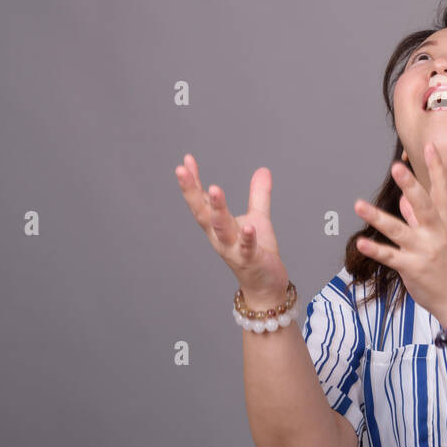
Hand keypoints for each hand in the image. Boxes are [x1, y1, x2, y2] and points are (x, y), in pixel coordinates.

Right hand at [175, 153, 289, 300]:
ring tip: (215, 189)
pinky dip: (247, 238)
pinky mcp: (250, 260)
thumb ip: (258, 195)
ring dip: (217, 209)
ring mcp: (233, 249)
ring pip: (221, 228)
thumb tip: (263, 169)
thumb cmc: (256, 252)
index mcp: (217, 226)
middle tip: (181, 171)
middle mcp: (219, 237)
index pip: (201, 200)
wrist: (265, 285)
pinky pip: (247, 248)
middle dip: (191, 192)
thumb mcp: (257, 218)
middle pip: (201, 212)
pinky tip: (249, 227)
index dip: (192, 181)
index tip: (186, 160)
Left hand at [353, 142, 446, 326]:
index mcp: (444, 224)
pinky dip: (375, 250)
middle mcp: (436, 234)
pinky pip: (390, 257)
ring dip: (378, 217)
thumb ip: (419, 218)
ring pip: (399, 230)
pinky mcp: (412, 268)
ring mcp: (424, 251)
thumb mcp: (440, 239)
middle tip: (396, 167)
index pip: (442, 191)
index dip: (437, 168)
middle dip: (411, 185)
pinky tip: (361, 242)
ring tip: (358, 205)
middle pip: (424, 205)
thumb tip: (404, 199)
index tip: (430, 146)